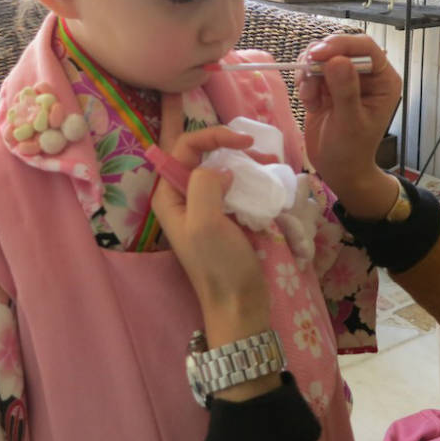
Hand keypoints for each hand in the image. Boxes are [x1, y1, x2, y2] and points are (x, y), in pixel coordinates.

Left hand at [154, 96, 270, 342]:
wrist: (240, 304)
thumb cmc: (219, 266)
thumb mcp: (204, 222)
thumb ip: (205, 184)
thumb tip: (222, 169)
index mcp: (169, 195)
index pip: (184, 147)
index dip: (213, 135)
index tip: (246, 142)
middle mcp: (183, 197)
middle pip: (203, 154)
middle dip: (231, 146)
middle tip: (262, 154)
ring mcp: (205, 207)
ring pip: (222, 168)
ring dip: (245, 161)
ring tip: (270, 165)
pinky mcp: (225, 217)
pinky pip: (235, 187)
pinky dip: (252, 179)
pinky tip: (268, 184)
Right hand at [296, 35, 402, 218]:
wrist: (337, 169)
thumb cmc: (350, 150)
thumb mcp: (350, 122)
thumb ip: (345, 91)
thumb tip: (337, 60)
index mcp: (382, 80)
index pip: (365, 47)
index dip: (342, 45)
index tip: (319, 55)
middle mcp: (365, 74)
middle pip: (339, 47)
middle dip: (320, 60)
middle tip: (306, 78)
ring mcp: (344, 78)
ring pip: (321, 56)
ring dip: (309, 73)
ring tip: (309, 98)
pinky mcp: (325, 84)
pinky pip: (310, 69)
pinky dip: (304, 82)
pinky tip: (309, 103)